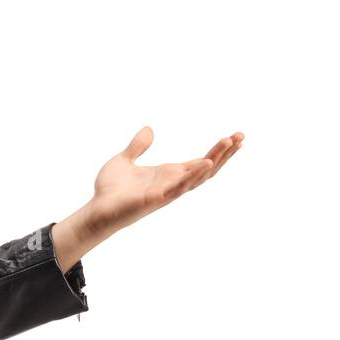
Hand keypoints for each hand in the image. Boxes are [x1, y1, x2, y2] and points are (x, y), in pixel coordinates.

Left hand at [83, 126, 243, 237]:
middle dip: (225, 153)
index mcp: (169, 174)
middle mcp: (173, 183)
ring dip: (215, 159)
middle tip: (242, 136)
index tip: (235, 136)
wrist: (96, 209)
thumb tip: (149, 129)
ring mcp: (167, 192)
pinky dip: (193, 175)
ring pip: (199, 177)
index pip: (200, 161)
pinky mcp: (157, 198)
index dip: (218, 150)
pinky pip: (180, 187)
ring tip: (230, 142)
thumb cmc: (110, 190)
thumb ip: (138, 146)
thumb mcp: (124, 160)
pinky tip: (206, 162)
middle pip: (207, 168)